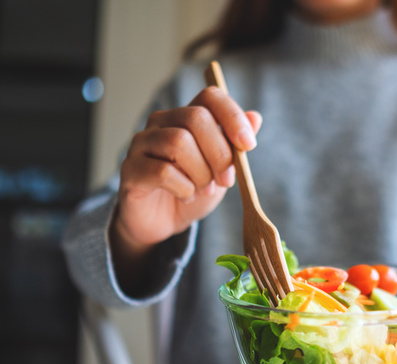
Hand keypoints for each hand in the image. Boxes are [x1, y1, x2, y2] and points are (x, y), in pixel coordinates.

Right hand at [110, 87, 261, 287]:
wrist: (164, 222)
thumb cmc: (193, 191)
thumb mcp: (222, 169)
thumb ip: (235, 145)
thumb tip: (255, 117)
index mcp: (187, 118)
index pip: (210, 97)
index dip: (232, 116)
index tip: (248, 145)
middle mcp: (162, 122)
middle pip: (196, 118)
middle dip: (220, 153)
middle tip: (226, 180)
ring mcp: (143, 143)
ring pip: (178, 142)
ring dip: (201, 173)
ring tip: (204, 190)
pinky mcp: (131, 168)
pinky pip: (162, 171)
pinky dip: (184, 188)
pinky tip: (186, 196)